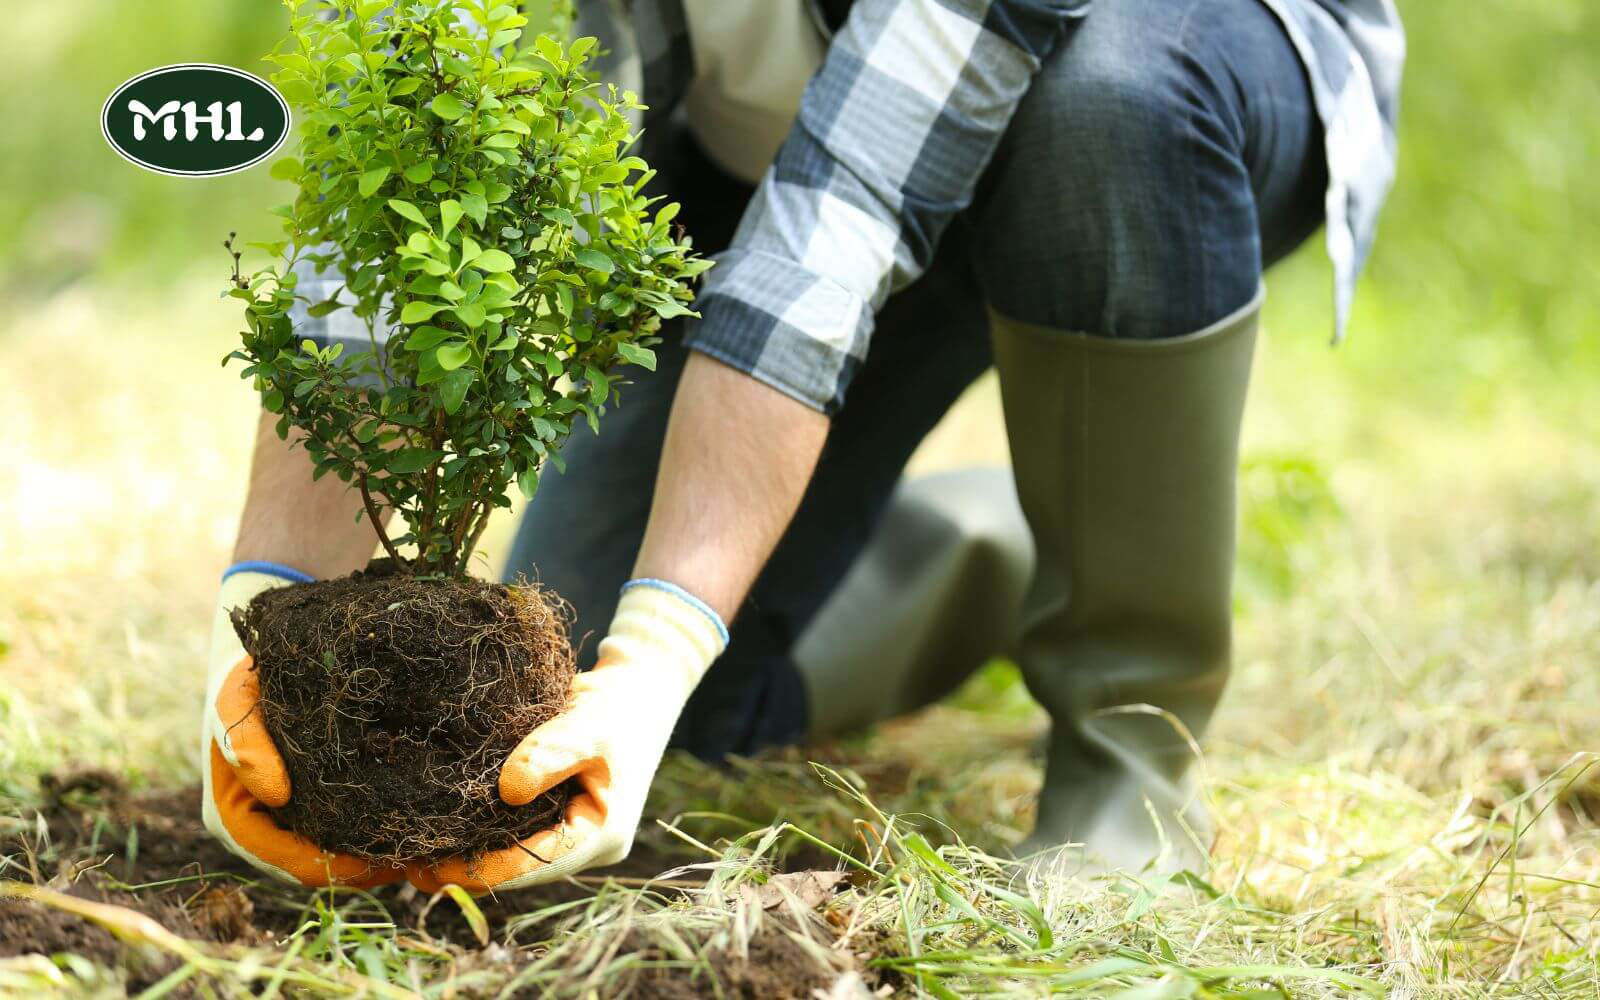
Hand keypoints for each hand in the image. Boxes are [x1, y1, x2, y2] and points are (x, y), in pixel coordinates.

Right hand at [201, 568, 404, 887]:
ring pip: (346, 849)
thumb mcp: (237, 696)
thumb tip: (274, 792)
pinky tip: (427, 813)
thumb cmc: (249, 674)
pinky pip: (359, 823)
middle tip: (423, 856)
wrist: (272, 650)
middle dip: (371, 865)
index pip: (294, 863)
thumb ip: (244, 738)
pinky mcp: (327, 797)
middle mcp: (270, 826)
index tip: (381, 860)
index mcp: (239, 817)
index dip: (337, 870)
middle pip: (327, 865)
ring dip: (384, 850)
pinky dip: (388, 823)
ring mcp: (298, 816)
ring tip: (433, 841)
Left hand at [406, 580, 726, 892]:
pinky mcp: (558, 814)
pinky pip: (517, 834)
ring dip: (471, 854)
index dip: (484, 869)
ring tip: (414, 854)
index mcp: (604, 833)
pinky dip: (481, 834)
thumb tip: (506, 790)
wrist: (639, 687)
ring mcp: (574, 832)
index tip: (433, 867)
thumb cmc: (617, 705)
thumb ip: (551, 753)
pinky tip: (441, 828)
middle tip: (408, 866)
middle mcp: (589, 843)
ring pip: (516, 855)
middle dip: (468, 869)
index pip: (537, 863)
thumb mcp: (588, 724)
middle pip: (522, 869)